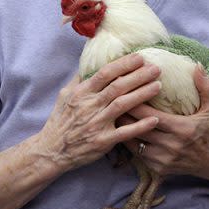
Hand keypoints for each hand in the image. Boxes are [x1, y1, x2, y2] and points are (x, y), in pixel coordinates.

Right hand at [36, 54, 160, 171]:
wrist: (51, 151)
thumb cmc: (60, 121)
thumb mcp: (65, 95)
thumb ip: (80, 79)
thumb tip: (90, 61)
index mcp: (82, 93)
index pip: (105, 74)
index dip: (123, 64)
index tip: (140, 57)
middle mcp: (90, 106)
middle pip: (117, 87)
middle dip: (138, 76)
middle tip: (156, 68)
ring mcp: (96, 124)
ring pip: (122, 105)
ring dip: (142, 95)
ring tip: (158, 86)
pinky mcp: (102, 141)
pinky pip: (124, 132)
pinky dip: (140, 126)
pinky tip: (155, 119)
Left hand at [122, 66, 208, 184]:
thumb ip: (206, 86)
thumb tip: (197, 65)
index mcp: (182, 129)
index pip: (150, 115)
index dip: (135, 104)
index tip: (124, 91)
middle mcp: (171, 146)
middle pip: (138, 129)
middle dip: (123, 115)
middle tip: (111, 102)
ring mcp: (164, 160)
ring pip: (134, 144)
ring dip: (123, 130)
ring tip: (112, 116)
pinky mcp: (160, 169)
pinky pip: (138, 155)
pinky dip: (129, 143)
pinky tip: (122, 132)